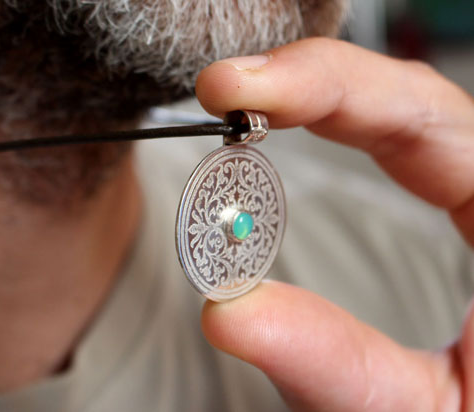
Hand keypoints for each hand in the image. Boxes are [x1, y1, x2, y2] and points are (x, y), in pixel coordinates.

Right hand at [195, 38, 473, 410]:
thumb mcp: (418, 410)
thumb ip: (334, 364)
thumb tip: (228, 311)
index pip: (428, 122)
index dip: (331, 89)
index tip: (245, 92)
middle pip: (412, 105)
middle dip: (315, 84)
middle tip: (227, 88)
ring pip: (406, 117)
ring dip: (324, 96)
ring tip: (249, 100)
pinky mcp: (461, 212)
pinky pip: (404, 144)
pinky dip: (345, 123)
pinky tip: (304, 119)